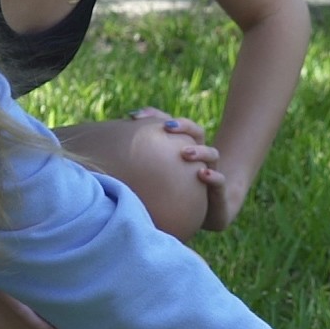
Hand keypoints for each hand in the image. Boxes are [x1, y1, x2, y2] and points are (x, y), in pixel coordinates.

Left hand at [136, 107, 233, 226]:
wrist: (212, 212)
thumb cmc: (181, 191)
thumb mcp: (159, 177)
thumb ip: (141, 162)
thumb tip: (110, 148)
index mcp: (185, 146)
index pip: (172, 124)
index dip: (156, 116)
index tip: (134, 116)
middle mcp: (200, 155)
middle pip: (197, 131)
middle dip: (183, 126)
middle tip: (167, 128)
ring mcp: (211, 170)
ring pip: (211, 153)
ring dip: (199, 151)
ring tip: (185, 153)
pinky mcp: (218, 190)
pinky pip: (219, 181)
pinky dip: (213, 177)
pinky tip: (202, 174)